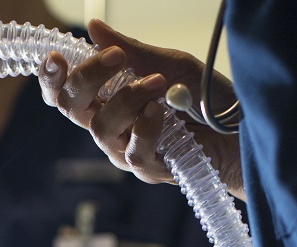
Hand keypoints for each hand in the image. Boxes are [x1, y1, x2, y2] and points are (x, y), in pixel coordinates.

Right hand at [39, 19, 243, 198]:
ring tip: (158, 85)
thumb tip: (95, 27)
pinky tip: (161, 112)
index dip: (52, 77)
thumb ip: (133, 52)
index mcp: (108, 97)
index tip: (56, 57)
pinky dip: (145, 128)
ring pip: (100, 128)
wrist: (243, 131)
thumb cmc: (208, 99)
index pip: (66, 91)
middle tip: (116, 58)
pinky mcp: (148, 168)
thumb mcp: (171, 65)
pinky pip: (132, 152)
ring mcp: (125, 149)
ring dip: (127, 99)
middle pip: (71, 107)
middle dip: (87, 78)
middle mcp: (110, 124)